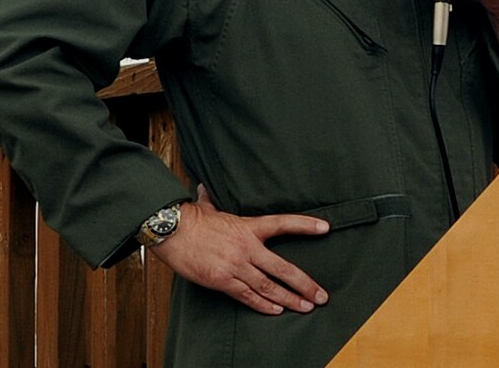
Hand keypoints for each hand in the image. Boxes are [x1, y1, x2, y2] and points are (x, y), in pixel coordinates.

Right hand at [149, 185, 329, 314]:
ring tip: (305, 307)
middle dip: (304, 284)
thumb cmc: (190, 219)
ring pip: (268, 286)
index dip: (306, 225)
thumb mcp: (208, 206)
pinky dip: (263, 304)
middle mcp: (247, 247)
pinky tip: (276, 310)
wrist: (172, 231)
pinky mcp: (222, 280)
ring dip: (289, 299)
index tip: (326, 228)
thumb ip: (212, 200)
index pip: (284, 223)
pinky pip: (247, 295)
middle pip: (283, 268)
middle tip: (321, 296)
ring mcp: (236, 265)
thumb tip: (204, 189)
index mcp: (249, 226)